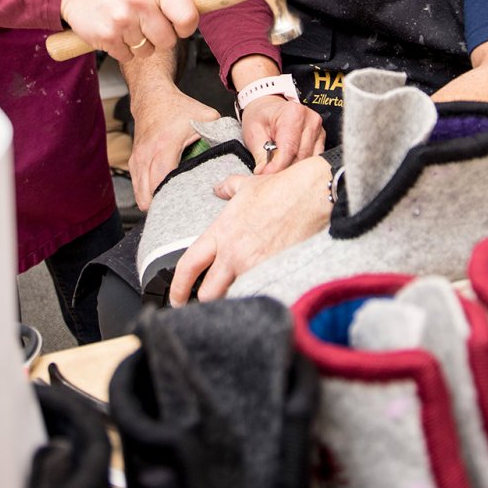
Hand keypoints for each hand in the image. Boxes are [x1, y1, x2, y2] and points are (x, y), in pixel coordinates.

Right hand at [60, 0, 208, 62]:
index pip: (188, 16)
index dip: (187, 25)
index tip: (179, 24)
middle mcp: (139, 0)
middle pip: (169, 40)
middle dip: (160, 36)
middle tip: (145, 22)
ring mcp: (122, 20)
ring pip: (148, 51)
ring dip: (140, 43)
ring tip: (128, 24)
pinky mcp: (107, 37)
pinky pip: (128, 56)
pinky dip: (123, 49)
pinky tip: (115, 31)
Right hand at [128, 84, 220, 210]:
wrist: (152, 97)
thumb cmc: (178, 107)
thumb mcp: (206, 116)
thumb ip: (222, 133)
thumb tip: (241, 150)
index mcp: (166, 145)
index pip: (164, 180)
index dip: (175, 197)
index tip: (189, 208)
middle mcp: (148, 154)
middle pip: (149, 194)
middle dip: (165, 206)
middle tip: (184, 211)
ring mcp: (138, 159)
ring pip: (141, 195)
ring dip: (155, 202)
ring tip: (173, 204)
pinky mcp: (133, 162)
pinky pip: (137, 188)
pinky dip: (148, 194)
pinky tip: (162, 195)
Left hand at [169, 156, 331, 304]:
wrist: (312, 194)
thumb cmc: (282, 188)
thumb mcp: (247, 185)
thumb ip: (227, 188)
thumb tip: (219, 188)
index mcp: (221, 232)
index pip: (188, 266)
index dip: (177, 287)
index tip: (175, 298)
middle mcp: (232, 253)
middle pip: (207, 293)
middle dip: (207, 301)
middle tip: (211, 302)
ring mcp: (254, 266)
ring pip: (233, 298)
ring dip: (234, 301)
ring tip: (239, 298)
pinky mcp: (274, 273)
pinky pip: (258, 295)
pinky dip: (257, 297)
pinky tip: (263, 295)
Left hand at [240, 96, 324, 173]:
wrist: (268, 108)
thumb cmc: (262, 117)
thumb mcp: (254, 133)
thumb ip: (260, 155)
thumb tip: (265, 173)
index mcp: (293, 114)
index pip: (289, 148)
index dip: (278, 166)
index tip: (267, 175)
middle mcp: (310, 120)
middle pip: (301, 156)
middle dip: (285, 169)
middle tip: (270, 176)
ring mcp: (318, 130)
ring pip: (309, 160)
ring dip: (293, 169)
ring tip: (278, 170)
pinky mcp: (321, 139)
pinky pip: (314, 159)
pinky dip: (301, 166)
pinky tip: (289, 165)